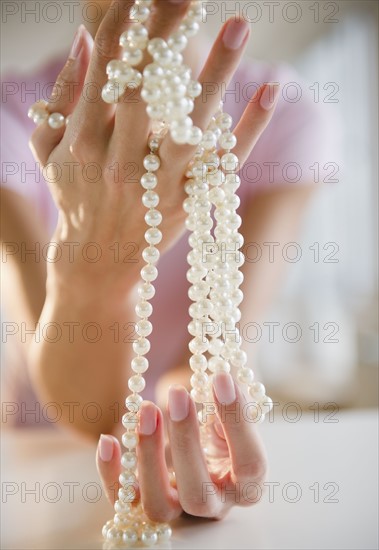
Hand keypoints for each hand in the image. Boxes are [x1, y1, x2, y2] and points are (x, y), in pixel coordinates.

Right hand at [29, 0, 279, 301]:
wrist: (96, 259)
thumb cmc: (72, 194)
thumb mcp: (48, 148)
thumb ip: (63, 95)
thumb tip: (85, 40)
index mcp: (81, 141)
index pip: (106, 68)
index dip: (126, 23)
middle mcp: (119, 162)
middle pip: (147, 89)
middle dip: (167, 35)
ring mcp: (158, 186)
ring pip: (191, 126)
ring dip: (217, 74)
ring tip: (240, 25)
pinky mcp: (188, 203)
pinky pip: (224, 164)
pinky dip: (249, 129)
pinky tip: (271, 89)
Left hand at [97, 372, 266, 520]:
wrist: (200, 434)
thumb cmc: (221, 418)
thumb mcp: (233, 408)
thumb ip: (233, 397)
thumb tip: (222, 381)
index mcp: (247, 481)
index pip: (249, 464)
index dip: (237, 422)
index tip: (221, 377)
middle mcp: (215, 503)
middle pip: (198, 495)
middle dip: (186, 442)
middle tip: (179, 395)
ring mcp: (178, 508)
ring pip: (159, 506)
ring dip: (149, 456)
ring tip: (147, 409)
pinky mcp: (146, 501)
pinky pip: (124, 499)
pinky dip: (112, 472)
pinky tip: (109, 440)